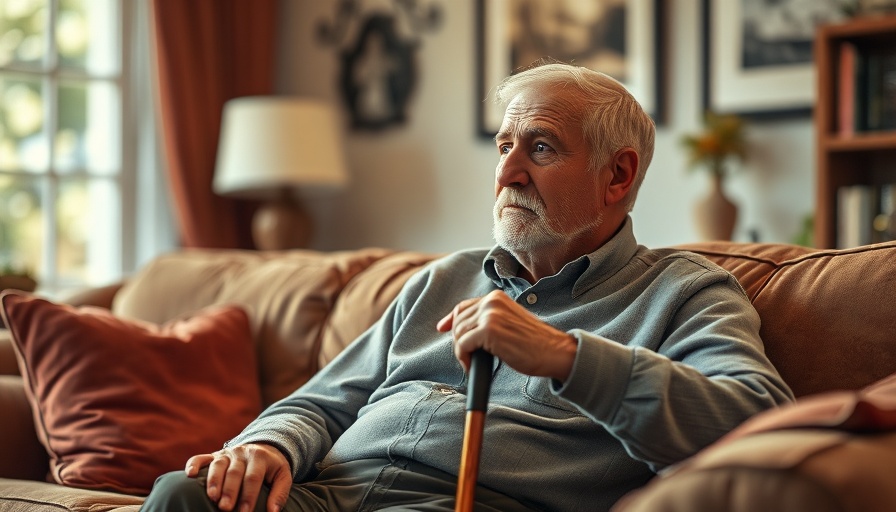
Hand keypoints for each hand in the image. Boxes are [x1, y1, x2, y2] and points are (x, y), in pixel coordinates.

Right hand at [185, 443, 291, 511]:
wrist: (263, 448)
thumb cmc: (272, 468)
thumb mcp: (283, 476)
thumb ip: (280, 493)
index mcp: (260, 457)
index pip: (253, 478)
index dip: (248, 496)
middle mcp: (242, 453)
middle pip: (234, 472)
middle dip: (229, 491)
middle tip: (225, 508)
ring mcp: (226, 453)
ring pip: (218, 465)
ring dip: (213, 481)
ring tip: (212, 497)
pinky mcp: (214, 455)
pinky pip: (202, 457)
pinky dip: (193, 464)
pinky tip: (189, 475)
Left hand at [436, 290, 577, 380]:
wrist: (554, 352)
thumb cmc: (534, 343)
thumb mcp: (509, 323)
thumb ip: (489, 320)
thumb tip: (462, 328)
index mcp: (497, 297)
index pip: (464, 306)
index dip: (451, 319)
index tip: (442, 328)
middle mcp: (492, 301)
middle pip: (458, 320)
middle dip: (459, 340)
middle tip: (469, 356)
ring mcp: (490, 314)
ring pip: (458, 333)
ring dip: (462, 351)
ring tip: (474, 362)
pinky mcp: (489, 331)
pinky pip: (462, 345)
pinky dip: (464, 357)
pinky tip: (472, 365)